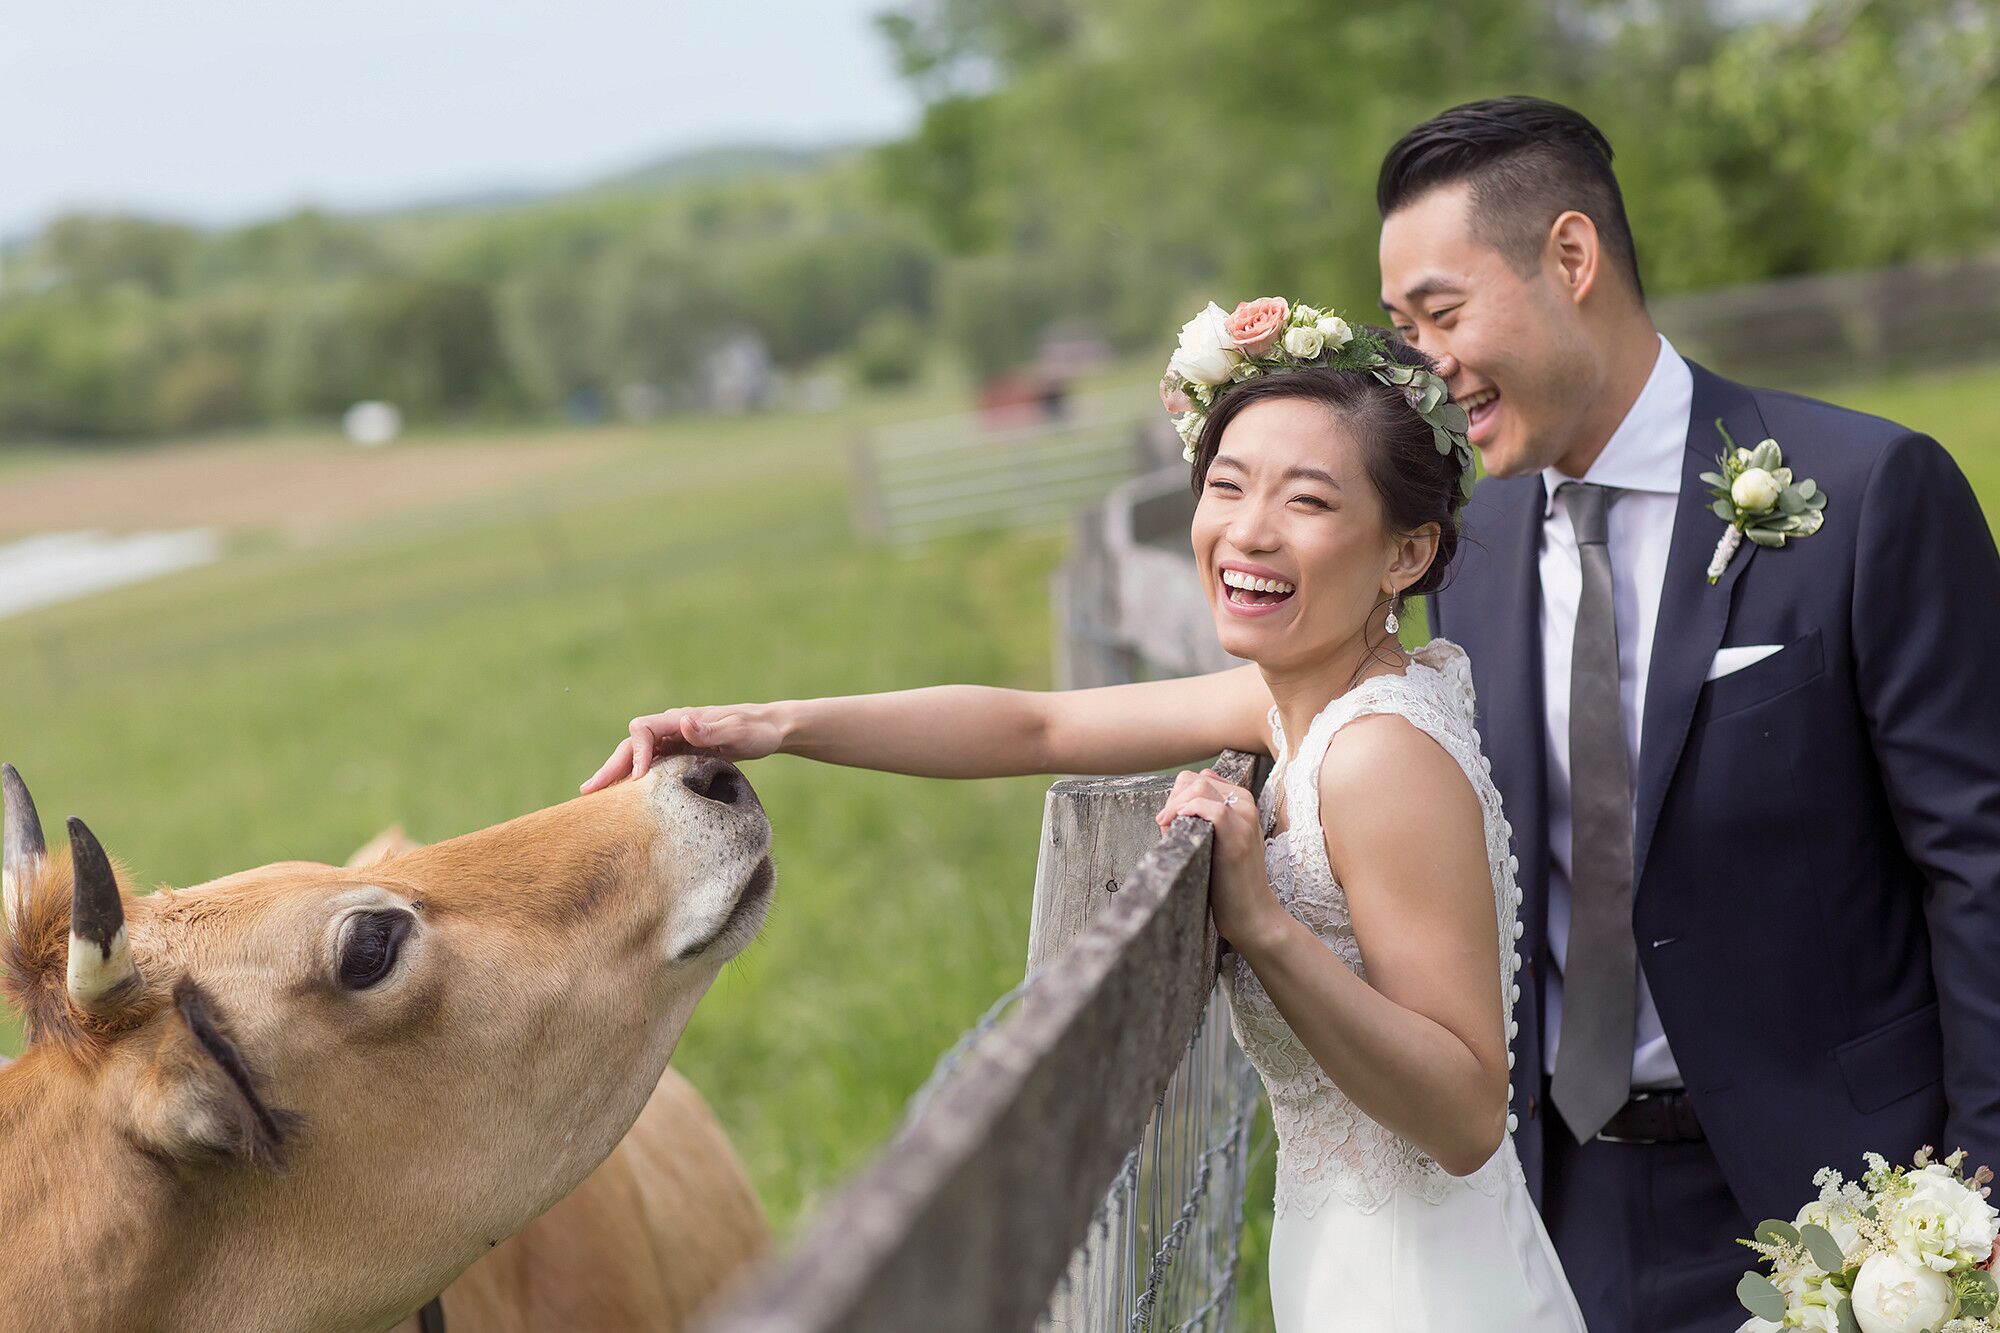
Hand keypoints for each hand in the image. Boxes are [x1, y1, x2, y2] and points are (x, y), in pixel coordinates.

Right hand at [579, 705, 783, 792]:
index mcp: (680, 719)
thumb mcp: (740, 731)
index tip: (638, 778)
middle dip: (610, 768)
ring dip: (615, 776)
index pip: (644, 730)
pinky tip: (622, 800)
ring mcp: (673, 743)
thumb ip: (713, 730)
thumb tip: (684, 723)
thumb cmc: (756, 730)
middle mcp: (671, 729)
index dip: (636, 752)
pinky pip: (649, 769)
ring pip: (635, 758)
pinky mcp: (678, 756)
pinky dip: (632, 781)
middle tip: (588, 793)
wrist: (768, 729)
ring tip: (592, 799)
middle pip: (632, 746)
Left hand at [1154, 767, 1288, 951]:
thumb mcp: (1215, 841)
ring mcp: (1244, 817)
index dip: (1178, 795)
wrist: (1251, 913)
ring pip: (1199, 786)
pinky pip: (1208, 807)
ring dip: (1175, 805)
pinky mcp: (1238, 834)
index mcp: (1241, 802)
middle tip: (1165, 825)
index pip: (1200, 779)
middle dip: (1172, 799)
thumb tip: (1171, 806)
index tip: (1169, 819)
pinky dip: (1185, 812)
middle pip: (1196, 779)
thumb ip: (1200, 819)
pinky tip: (1175, 828)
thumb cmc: (1228, 881)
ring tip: (1167, 827)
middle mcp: (1245, 804)